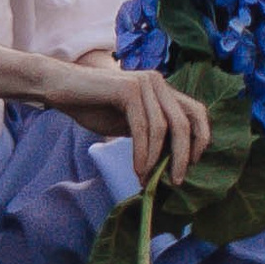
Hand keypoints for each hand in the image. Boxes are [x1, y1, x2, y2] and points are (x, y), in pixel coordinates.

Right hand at [52, 51, 208, 186]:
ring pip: (163, 127)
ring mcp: (144, 83)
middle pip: (184, 122)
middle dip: (183, 155)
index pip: (196, 110)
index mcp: (162, 89)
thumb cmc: (94, 107)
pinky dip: (142, 153)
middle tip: (176, 180)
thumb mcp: (130, 122)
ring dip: (157, 159)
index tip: (194, 163)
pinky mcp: (128, 89)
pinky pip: (142, 127)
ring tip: (147, 180)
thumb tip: (171, 162)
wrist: (62, 88)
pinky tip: (137, 170)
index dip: (202, 137)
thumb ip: (150, 133)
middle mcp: (158, 82)